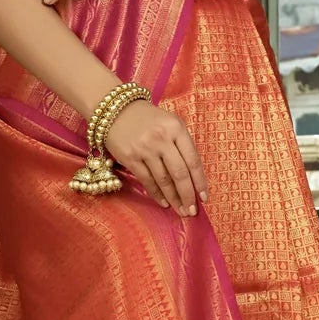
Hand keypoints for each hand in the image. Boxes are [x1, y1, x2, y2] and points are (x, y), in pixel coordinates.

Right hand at [102, 99, 208, 216]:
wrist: (114, 109)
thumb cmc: (147, 118)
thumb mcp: (170, 123)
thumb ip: (181, 144)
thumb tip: (192, 176)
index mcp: (176, 128)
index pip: (193, 160)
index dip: (200, 182)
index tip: (204, 197)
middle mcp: (162, 138)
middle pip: (180, 174)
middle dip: (188, 195)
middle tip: (192, 211)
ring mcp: (145, 149)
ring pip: (164, 180)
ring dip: (174, 199)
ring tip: (181, 210)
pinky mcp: (130, 158)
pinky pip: (147, 180)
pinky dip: (157, 194)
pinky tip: (164, 203)